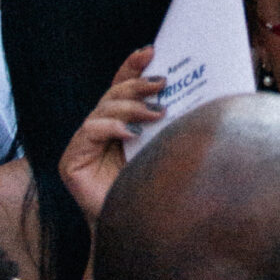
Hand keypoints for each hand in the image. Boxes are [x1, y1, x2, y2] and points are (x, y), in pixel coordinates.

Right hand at [58, 47, 162, 226]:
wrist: (143, 229)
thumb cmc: (159, 188)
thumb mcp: (171, 145)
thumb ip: (176, 120)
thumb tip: (207, 88)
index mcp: (121, 123)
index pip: (123, 87)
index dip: (132, 67)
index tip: (151, 50)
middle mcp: (100, 131)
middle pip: (113, 95)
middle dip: (137, 84)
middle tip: (162, 82)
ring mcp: (84, 146)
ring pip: (102, 110)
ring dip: (131, 107)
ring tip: (157, 112)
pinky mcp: (72, 162)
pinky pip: (89, 132)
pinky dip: (111, 128)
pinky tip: (131, 133)